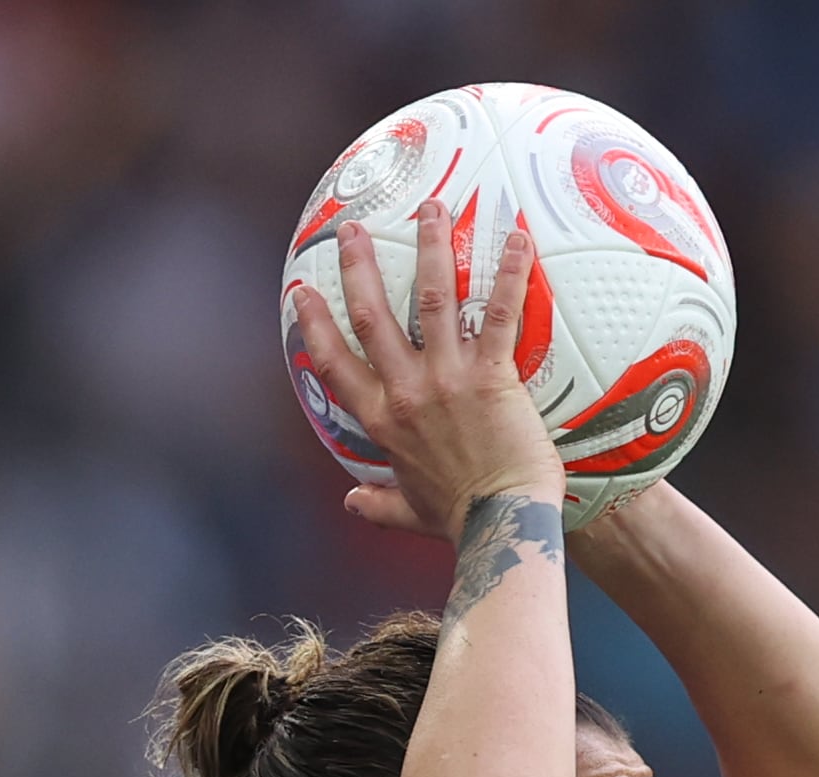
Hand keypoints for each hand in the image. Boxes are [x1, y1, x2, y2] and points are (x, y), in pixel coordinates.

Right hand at [291, 201, 564, 543]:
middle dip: (359, 267)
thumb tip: (352, 503)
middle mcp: (406, 392)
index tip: (302, 292)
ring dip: (430, 248)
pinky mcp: (492, 376)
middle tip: (352, 229)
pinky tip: (516, 239)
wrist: (502, 525)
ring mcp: (447, 380)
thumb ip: (379, 504)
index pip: (335, 364)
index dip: (315, 324)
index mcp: (382, 422)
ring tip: (431, 208)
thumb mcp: (410, 512)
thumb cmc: (461, 520)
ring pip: (431, 299)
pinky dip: (508, 274)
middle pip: (372, 316)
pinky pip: (498, 314)